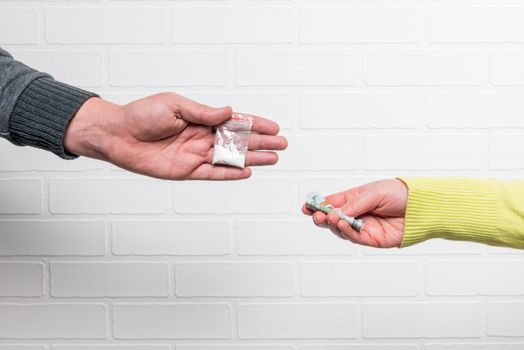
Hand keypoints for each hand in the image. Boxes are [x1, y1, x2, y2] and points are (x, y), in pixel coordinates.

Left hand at [64, 93, 286, 179]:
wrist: (117, 135)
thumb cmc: (142, 115)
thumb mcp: (175, 105)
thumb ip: (203, 112)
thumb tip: (229, 112)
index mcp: (200, 118)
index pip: (234, 122)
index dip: (255, 125)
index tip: (274, 127)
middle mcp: (202, 137)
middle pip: (238, 142)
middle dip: (261, 142)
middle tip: (282, 145)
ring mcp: (196, 155)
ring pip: (231, 159)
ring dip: (252, 159)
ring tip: (273, 159)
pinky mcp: (186, 171)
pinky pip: (213, 174)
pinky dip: (230, 174)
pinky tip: (247, 172)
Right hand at [302, 179, 407, 247]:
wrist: (421, 207)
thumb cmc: (400, 194)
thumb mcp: (374, 193)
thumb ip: (354, 204)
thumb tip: (337, 213)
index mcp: (355, 199)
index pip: (332, 203)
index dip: (319, 206)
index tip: (307, 207)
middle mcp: (358, 214)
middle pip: (333, 219)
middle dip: (321, 217)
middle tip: (315, 215)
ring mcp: (364, 227)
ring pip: (341, 230)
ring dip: (334, 225)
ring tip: (331, 218)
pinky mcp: (373, 239)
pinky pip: (355, 238)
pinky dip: (346, 232)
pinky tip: (342, 224)